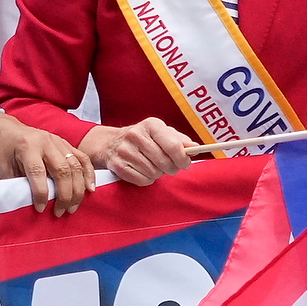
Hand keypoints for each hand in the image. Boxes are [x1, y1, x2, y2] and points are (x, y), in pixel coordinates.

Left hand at [0, 109, 95, 214]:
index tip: (41, 209)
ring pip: (75, 166)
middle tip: (60, 212)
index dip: (41, 193)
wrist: (9, 130)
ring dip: (77, 190)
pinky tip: (90, 189)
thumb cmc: (6, 151)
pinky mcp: (67, 143)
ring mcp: (59, 141)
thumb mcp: (5, 168)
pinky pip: (83, 159)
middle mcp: (46, 142)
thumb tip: (30, 205)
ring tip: (73, 208)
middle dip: (64, 195)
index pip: (38, 172)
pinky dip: (89, 174)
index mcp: (27, 147)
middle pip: (62, 170)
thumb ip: (17, 184)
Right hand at [78, 117, 194, 185]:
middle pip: (165, 162)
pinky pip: (142, 180)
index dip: (183, 159)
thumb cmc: (143, 138)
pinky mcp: (118, 165)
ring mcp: (125, 151)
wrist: (110, 143)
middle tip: (170, 167)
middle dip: (171, 168)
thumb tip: (196, 148)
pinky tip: (143, 171)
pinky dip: (147, 179)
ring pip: (154, 173)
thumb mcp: (161, 133)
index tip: (185, 164)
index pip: (174, 146)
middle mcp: (136, 135)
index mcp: (151, 125)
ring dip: (158, 174)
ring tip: (153, 166)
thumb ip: (180, 140)